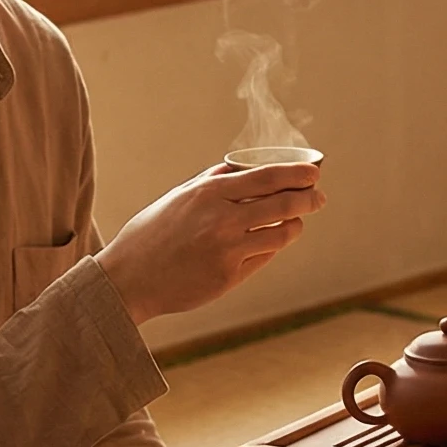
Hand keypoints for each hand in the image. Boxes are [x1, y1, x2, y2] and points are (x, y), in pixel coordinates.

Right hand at [98, 160, 324, 325]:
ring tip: (297, 221)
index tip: (314, 173)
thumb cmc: (152, 234)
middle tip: (318, 197)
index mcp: (210, 194)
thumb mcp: (179, 196)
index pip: (268, 177)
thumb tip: (246, 167)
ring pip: (282, 234)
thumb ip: (214, 181)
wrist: (129, 279)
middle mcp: (222, 220)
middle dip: (309, 199)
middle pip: (284, 205)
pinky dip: (272, 247)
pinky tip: (271, 242)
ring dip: (296, 225)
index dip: (298, 174)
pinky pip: (265, 258)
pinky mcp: (229, 277)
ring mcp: (228, 250)